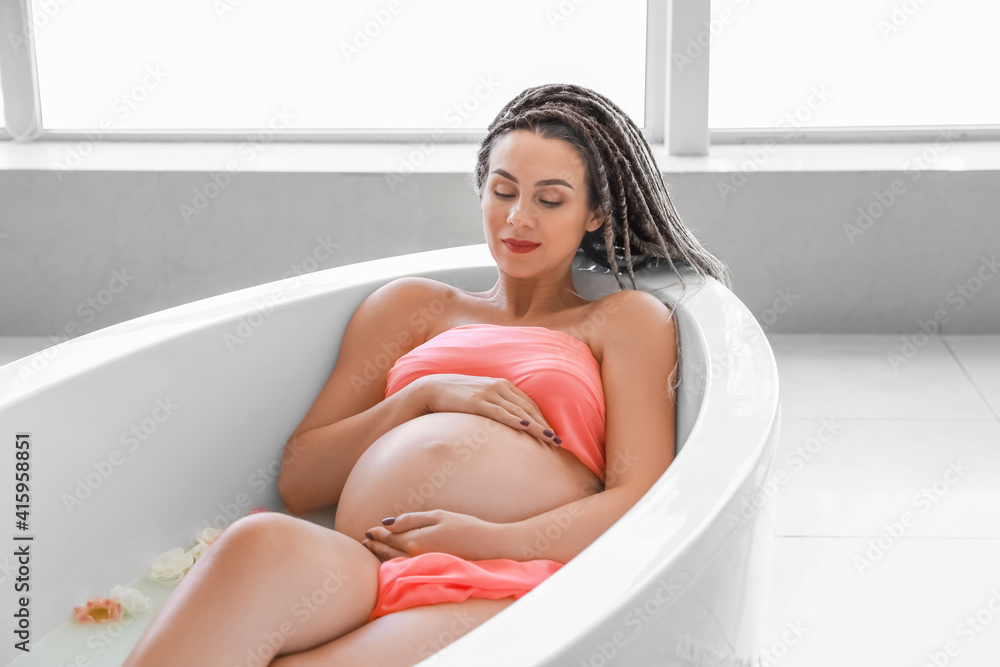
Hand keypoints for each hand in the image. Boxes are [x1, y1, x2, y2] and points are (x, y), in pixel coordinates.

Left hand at [361, 510, 504, 561]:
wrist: (488, 547)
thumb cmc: (465, 527)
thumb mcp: (438, 516)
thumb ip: (411, 520)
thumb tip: (386, 523)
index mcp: (415, 542)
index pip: (390, 538)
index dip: (377, 534)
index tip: (369, 531)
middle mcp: (415, 558)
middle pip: (389, 552)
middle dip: (375, 546)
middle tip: (365, 542)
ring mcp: (422, 567)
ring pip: (395, 562)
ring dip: (382, 556)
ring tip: (372, 550)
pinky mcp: (431, 572)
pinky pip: (405, 568)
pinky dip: (394, 564)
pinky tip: (392, 561)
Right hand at [413, 373, 561, 446]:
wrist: (431, 389)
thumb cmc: (456, 396)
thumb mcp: (480, 396)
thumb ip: (495, 404)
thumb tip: (508, 421)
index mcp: (502, 385)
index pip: (529, 404)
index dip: (544, 419)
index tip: (554, 434)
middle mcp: (499, 387)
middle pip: (529, 408)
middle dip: (545, 425)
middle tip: (558, 442)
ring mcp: (489, 393)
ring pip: (519, 411)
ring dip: (537, 426)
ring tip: (550, 439)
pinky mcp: (477, 401)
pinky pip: (500, 413)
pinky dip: (515, 420)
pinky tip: (526, 427)